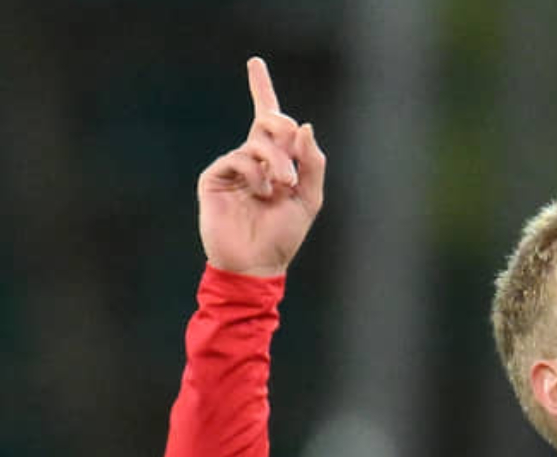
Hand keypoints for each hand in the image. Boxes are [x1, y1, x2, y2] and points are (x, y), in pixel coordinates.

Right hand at [197, 57, 326, 277]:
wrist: (257, 263)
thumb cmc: (284, 235)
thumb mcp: (310, 198)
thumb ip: (311, 162)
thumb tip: (304, 126)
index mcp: (277, 161)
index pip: (269, 120)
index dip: (262, 89)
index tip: (254, 62)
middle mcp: (254, 159)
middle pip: (269, 122)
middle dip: (284, 132)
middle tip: (293, 159)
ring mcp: (233, 167)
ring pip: (258, 143)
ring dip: (278, 163)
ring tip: (282, 188)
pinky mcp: (214, 177)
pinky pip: (238, 158)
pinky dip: (256, 173)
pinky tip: (261, 193)